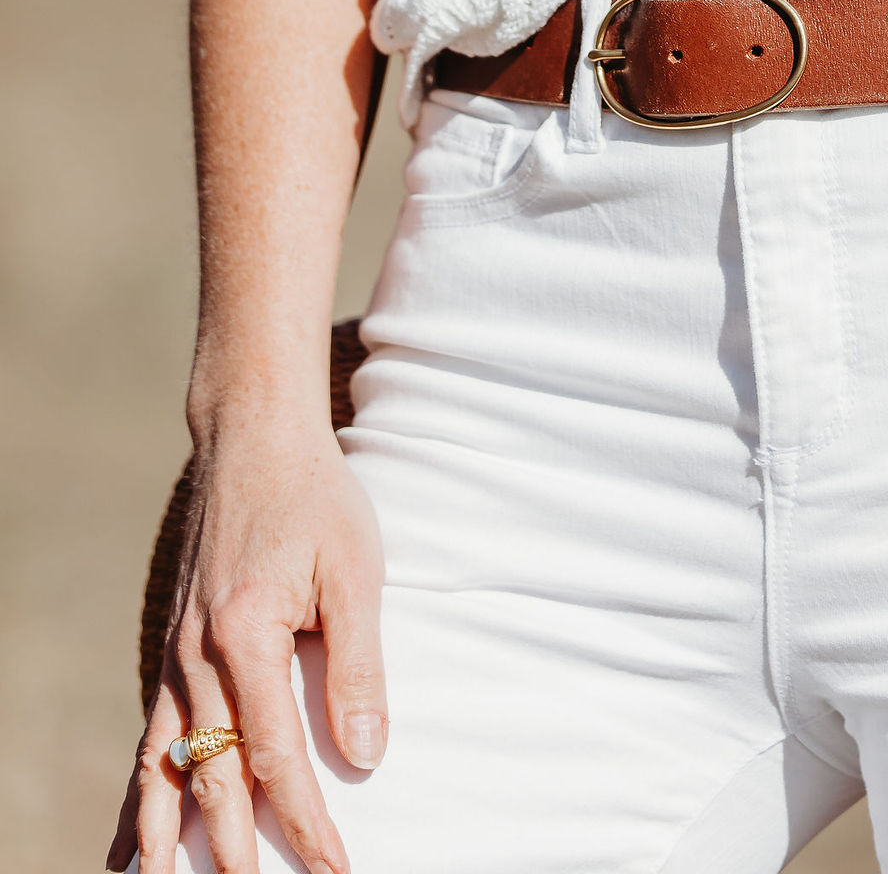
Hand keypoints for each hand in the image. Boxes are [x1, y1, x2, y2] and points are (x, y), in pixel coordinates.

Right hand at [110, 417, 385, 873]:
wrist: (253, 440)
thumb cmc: (315, 498)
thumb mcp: (355, 569)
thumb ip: (358, 664)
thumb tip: (367, 755)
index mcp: (243, 635)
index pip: (276, 757)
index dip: (307, 823)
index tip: (335, 870)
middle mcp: (195, 658)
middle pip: (214, 779)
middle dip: (236, 853)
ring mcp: (175, 659)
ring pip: (163, 771)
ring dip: (169, 840)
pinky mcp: (173, 655)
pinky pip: (149, 743)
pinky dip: (141, 799)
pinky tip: (136, 846)